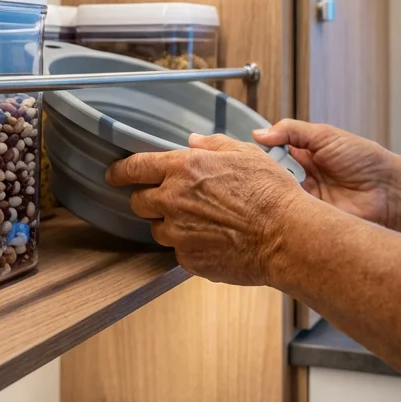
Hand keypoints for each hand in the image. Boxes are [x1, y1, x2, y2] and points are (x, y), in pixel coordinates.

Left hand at [105, 133, 311, 285]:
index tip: (114, 175)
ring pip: (158, 229)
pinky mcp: (188, 259)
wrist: (286, 235)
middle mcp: (173, 200)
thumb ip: (212, 145)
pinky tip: (215, 241)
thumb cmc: (270, 193)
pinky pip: (179, 251)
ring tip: (203, 223)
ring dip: (172, 225)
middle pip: (139, 202)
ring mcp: (178, 232)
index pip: (135, 167)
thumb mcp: (245, 154)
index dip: (120, 171)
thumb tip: (193, 142)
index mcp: (184, 169)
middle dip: (149, 200)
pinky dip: (190, 246)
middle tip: (171, 201)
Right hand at [253, 120, 398, 227]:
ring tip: (271, 183)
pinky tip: (280, 201)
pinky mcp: (309, 219)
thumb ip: (291, 131)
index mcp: (304, 155)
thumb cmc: (364, 160)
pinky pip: (288, 214)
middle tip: (257, 169)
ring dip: (272, 190)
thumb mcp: (325, 135)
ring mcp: (304, 199)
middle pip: (270, 175)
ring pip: (276, 195)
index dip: (260, 152)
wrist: (388, 191)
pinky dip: (283, 209)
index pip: (271, 152)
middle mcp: (301, 177)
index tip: (248, 151)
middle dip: (263, 172)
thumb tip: (260, 133)